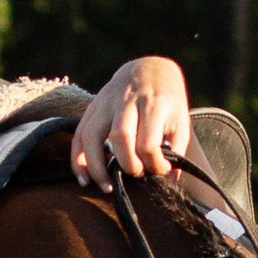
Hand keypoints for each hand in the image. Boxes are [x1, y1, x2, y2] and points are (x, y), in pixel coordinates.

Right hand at [72, 55, 191, 189]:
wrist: (149, 69)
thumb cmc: (168, 101)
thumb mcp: (181, 120)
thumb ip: (178, 149)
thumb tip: (170, 180)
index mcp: (153, 103)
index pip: (148, 142)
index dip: (154, 163)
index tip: (161, 169)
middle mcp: (126, 101)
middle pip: (120, 137)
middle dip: (127, 164)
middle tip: (136, 175)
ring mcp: (105, 103)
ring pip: (92, 135)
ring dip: (96, 166)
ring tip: (105, 187)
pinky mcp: (92, 107)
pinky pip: (79, 135)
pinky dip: (77, 159)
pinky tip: (83, 179)